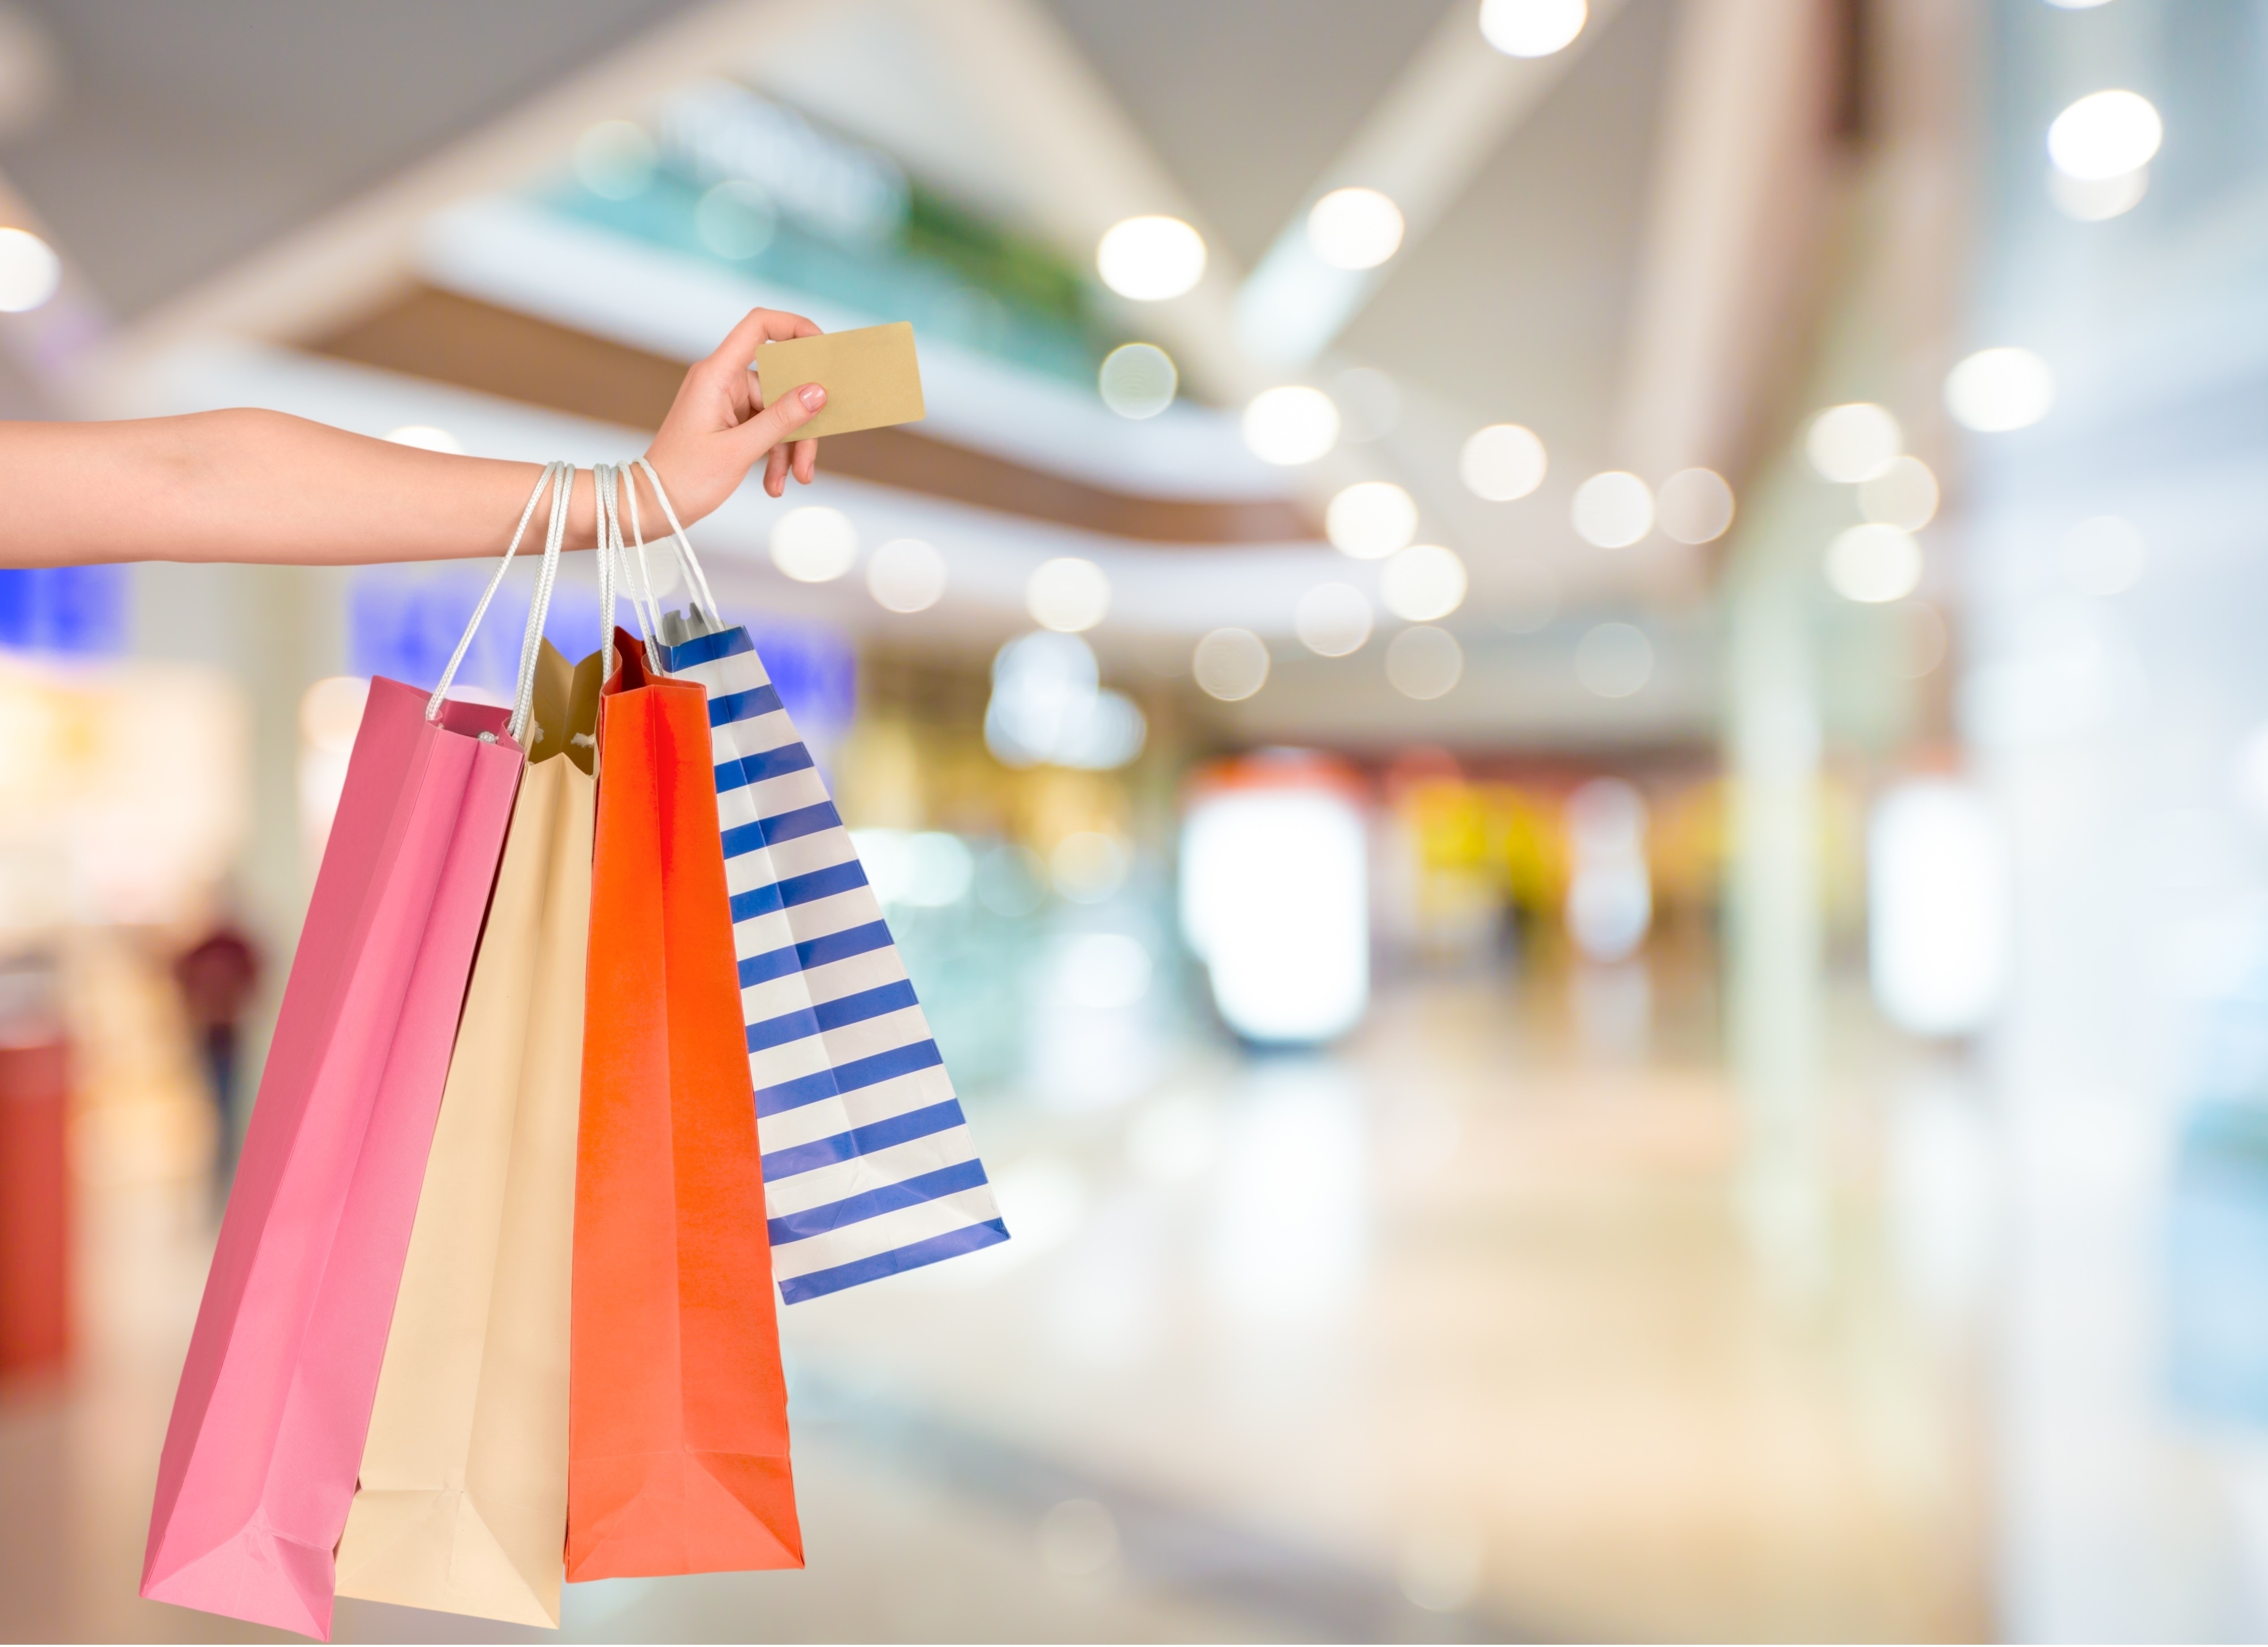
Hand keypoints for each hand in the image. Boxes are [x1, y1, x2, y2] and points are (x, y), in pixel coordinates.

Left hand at [641, 307, 825, 522]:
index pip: (759, 326)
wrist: (653, 505)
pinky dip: (776, 454)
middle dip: (801, 421)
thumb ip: (781, 419)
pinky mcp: (730, 421)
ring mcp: (727, 401)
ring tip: (794, 479)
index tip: (822, 350)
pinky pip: (766, 428)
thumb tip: (818, 392)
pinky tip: (775, 482)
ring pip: (778, 411)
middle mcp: (722, 381)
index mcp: (716, 374)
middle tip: (809, 459)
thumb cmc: (684, 477)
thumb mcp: (740, 450)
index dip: (795, 327)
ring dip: (790, 447)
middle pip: (781, 384)